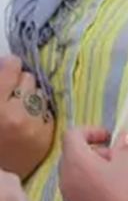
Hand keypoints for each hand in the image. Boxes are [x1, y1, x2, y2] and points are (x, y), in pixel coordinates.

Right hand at [0, 56, 53, 178]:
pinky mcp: (46, 138)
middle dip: (20, 83)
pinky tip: (28, 120)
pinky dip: (39, 113)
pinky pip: (48, 112)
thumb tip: (7, 62)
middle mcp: (17, 115)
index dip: (9, 66)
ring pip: (41, 94)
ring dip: (31, 97)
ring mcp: (35, 127)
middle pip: (29, 80)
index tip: (8, 68)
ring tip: (20, 107)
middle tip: (11, 93)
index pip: (12, 68)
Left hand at [59, 127, 127, 200]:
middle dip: (91, 150)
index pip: (71, 136)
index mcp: (75, 162)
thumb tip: (124, 137)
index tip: (109, 137)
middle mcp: (65, 179)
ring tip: (114, 174)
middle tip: (114, 155)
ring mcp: (68, 198)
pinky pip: (76, 189)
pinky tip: (110, 191)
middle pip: (70, 155)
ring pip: (72, 174)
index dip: (90, 130)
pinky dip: (88, 183)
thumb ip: (123, 146)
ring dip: (90, 167)